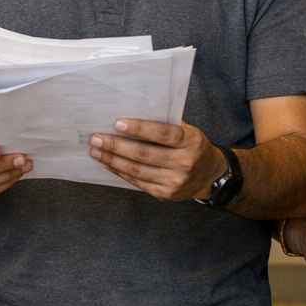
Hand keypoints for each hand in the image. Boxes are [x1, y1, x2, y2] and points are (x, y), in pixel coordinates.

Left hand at [88, 119, 221, 201]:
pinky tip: (109, 163)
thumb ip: (167, 123)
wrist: (210, 176)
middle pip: (144, 154)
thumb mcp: (189, 131)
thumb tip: (135, 111)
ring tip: (96, 151)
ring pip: (137, 170)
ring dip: (113, 160)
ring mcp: (174, 181)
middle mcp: (183, 162)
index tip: (117, 123)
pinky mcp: (165, 194)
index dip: (139, 128)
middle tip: (96, 138)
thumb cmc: (193, 147)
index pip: (162, 133)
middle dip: (116, 145)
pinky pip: (138, 182)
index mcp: (190, 142)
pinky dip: (121, 172)